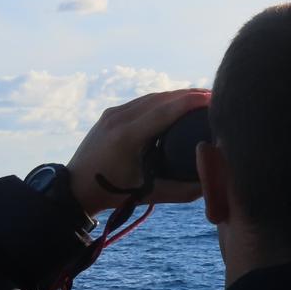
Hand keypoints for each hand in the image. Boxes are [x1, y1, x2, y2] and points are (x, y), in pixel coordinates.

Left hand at [67, 88, 210, 215]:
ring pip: (152, 97)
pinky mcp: (111, 113)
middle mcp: (119, 119)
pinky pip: (142, 101)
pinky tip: (178, 103)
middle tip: (215, 97)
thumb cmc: (112, 193)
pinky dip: (163, 100)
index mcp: (127, 137)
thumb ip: (183, 190)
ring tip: (202, 98)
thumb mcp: (149, 194)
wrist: (75, 187)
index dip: (191, 102)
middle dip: (190, 95)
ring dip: (177, 95)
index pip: (165, 111)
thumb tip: (213, 182)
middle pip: (161, 98)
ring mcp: (113, 113)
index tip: (213, 98)